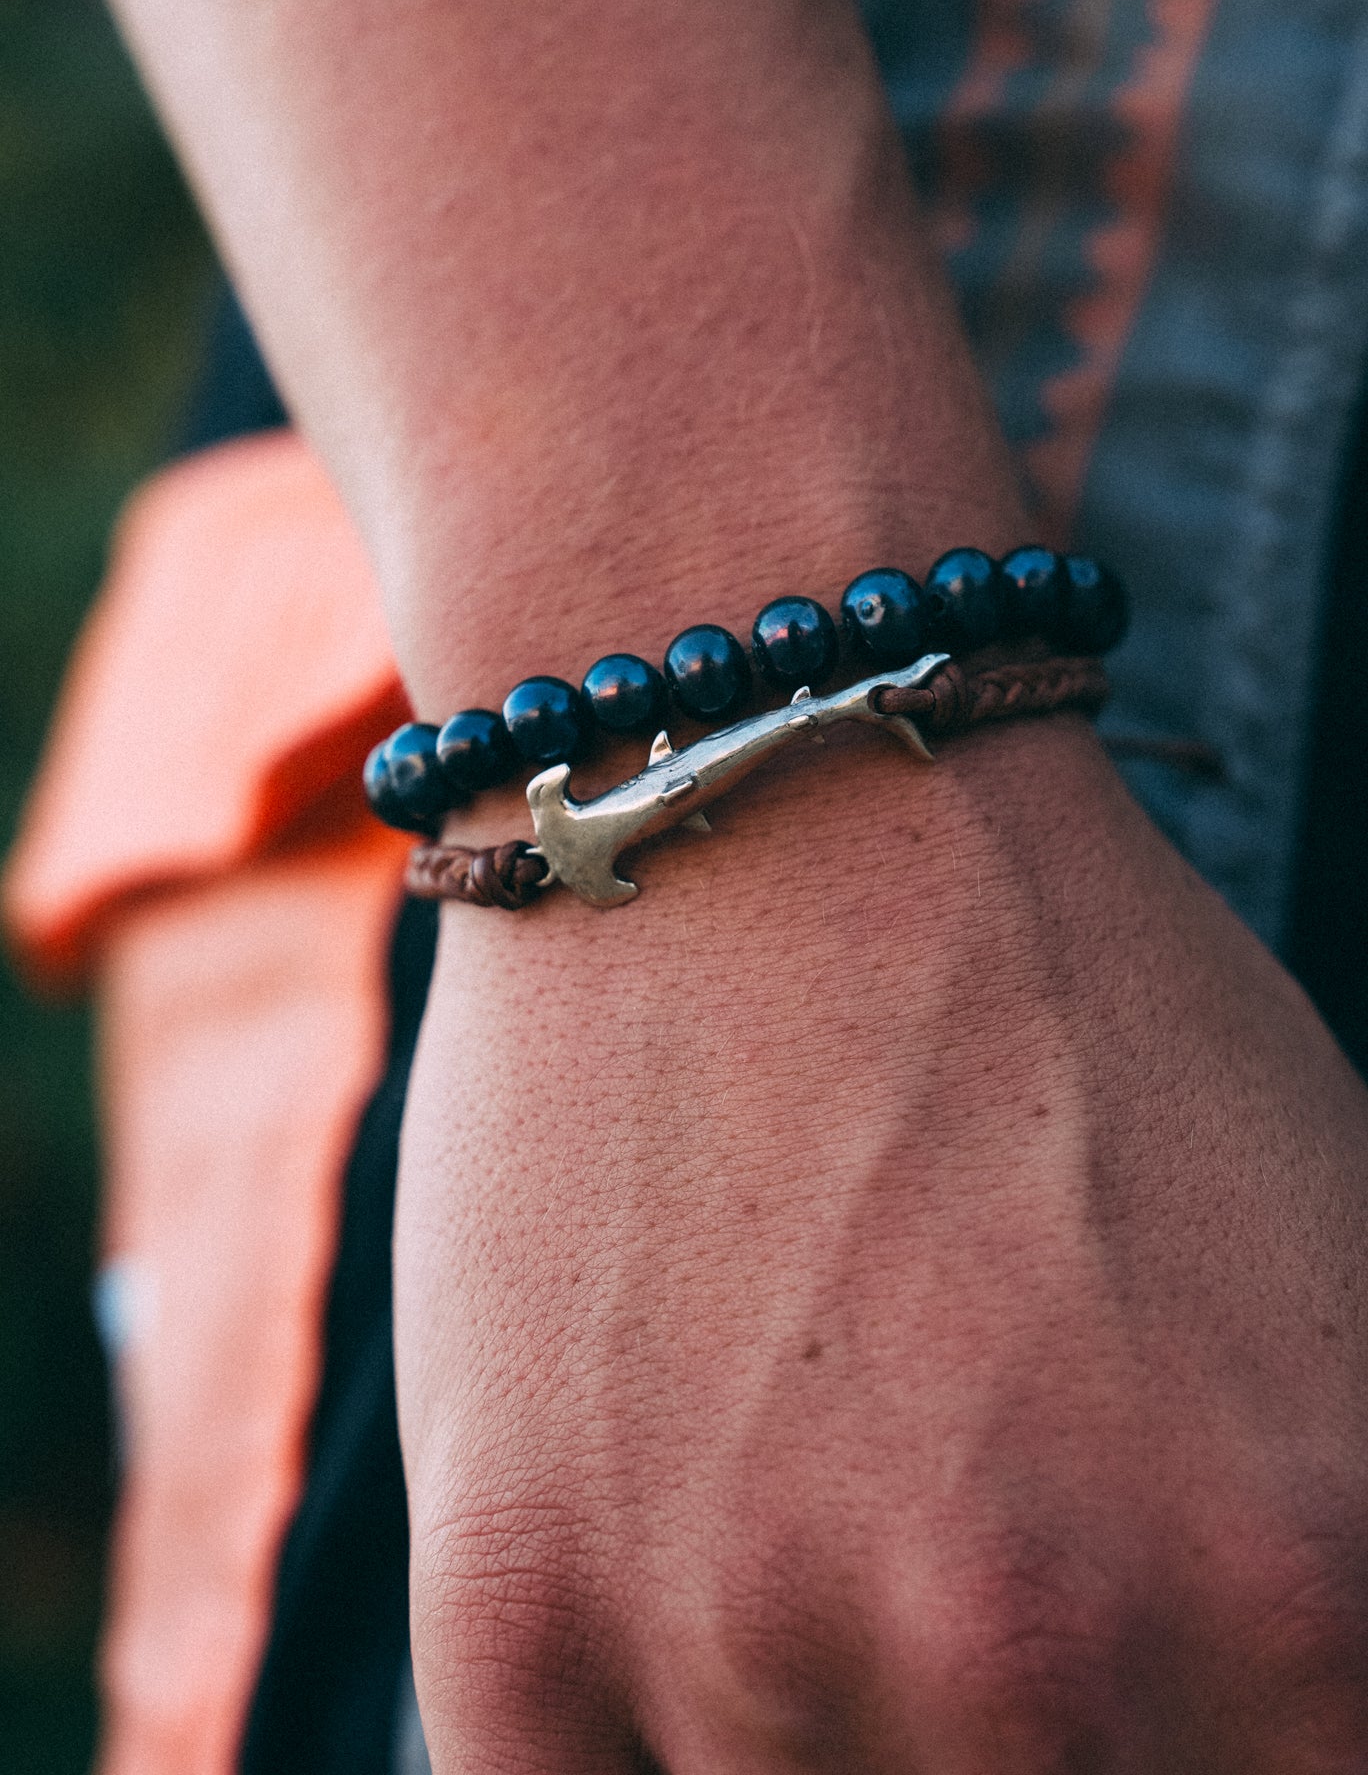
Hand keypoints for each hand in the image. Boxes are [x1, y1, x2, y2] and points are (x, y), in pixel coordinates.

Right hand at [395, 719, 1367, 1771]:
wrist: (755, 802)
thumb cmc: (1061, 1010)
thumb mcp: (1342, 1292)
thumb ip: (1336, 1581)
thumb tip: (1271, 1711)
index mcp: (1301, 1592)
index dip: (1226, 1747)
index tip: (1148, 1694)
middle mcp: (1038, 1663)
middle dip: (1030, 1735)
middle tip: (954, 1548)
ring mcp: (751, 1651)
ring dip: (822, 1724)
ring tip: (809, 1520)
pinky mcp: (515, 1617)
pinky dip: (634, 1746)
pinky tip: (666, 1593)